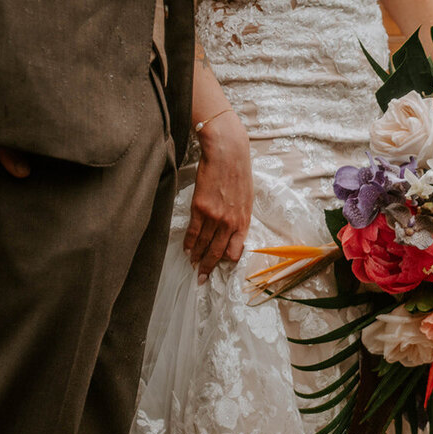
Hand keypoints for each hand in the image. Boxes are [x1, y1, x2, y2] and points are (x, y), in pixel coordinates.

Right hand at [184, 110, 252, 281]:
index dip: (226, 260)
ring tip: (192, 266)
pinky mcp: (200, 208)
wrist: (227, 154)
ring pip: (203, 245)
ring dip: (196, 258)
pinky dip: (188, 244)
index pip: (236, 251)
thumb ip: (240, 217)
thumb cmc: (239, 173)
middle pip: (217, 253)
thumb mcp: (247, 199)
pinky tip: (185, 250)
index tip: (219, 265)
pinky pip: (193, 232)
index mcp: (244, 221)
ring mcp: (215, 216)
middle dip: (207, 268)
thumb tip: (232, 231)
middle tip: (200, 279)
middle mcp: (230, 222)